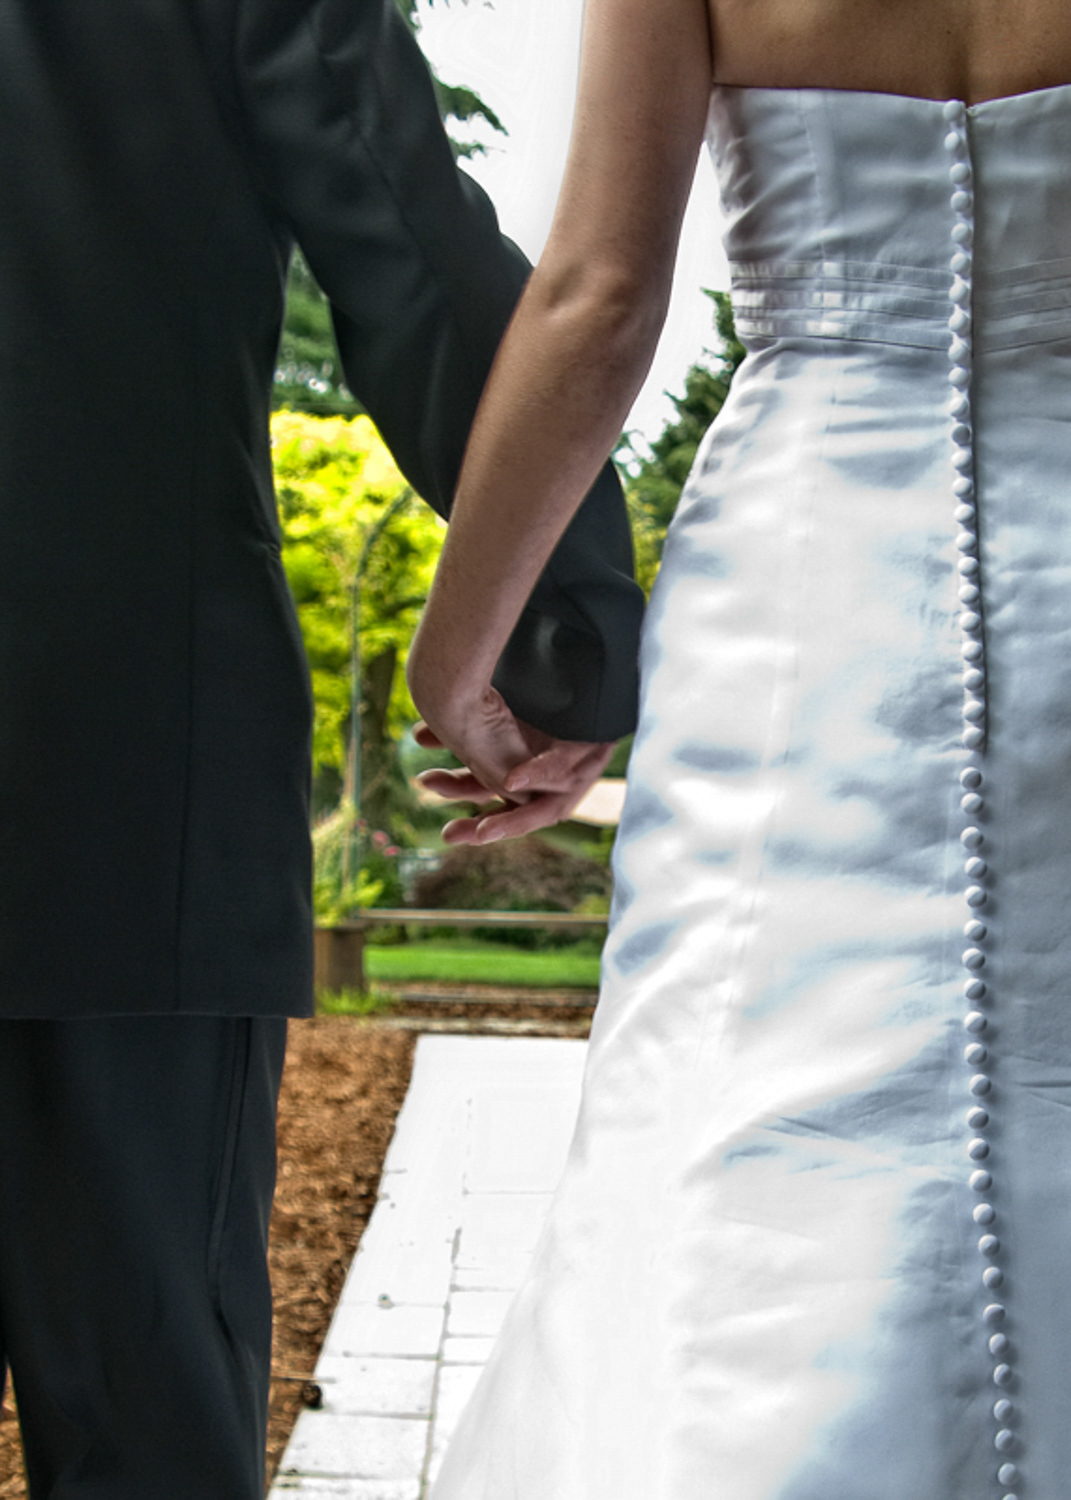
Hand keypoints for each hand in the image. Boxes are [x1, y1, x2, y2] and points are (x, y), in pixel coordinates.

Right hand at [413, 714, 614, 843]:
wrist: (599, 675)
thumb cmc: (548, 695)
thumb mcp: (499, 714)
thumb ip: (466, 731)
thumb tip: (418, 736)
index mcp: (528, 774)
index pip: (493, 800)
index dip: (467, 813)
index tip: (440, 821)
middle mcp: (551, 783)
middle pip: (516, 814)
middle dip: (485, 829)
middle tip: (451, 836)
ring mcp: (574, 774)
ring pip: (541, 806)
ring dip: (511, 819)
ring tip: (484, 831)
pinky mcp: (590, 754)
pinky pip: (561, 768)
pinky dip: (537, 774)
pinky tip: (514, 779)